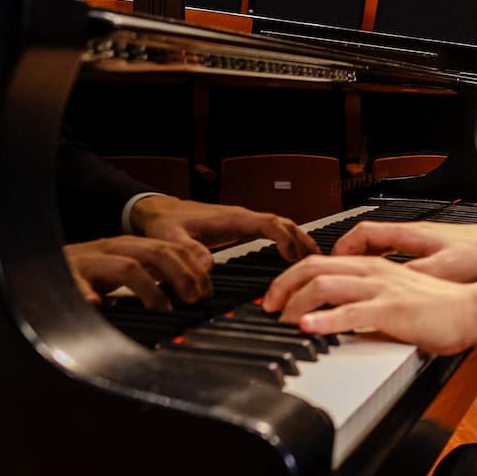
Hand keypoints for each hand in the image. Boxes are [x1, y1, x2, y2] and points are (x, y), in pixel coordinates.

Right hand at [64, 235, 213, 307]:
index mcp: (128, 247)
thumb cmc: (83, 275)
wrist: (36, 266)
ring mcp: (88, 261)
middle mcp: (111, 248)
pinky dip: (88, 293)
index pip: (169, 248)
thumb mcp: (121, 273)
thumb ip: (150, 278)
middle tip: (194, 300)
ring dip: (150, 289)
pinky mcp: (64, 275)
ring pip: (126, 266)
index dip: (192, 268)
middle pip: (155, 252)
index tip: (207, 292)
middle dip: (181, 275)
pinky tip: (96, 306)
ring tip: (163, 309)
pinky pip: (77, 283)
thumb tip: (189, 294)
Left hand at [132, 195, 318, 260]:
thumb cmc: (165, 222)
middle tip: (319, 261)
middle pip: (283, 223)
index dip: (285, 238)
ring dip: (299, 239)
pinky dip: (288, 240)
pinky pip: (272, 230)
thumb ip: (188, 251)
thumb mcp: (170, 238)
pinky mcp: (241, 228)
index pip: (268, 223)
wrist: (157, 210)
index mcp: (231, 218)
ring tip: (315, 260)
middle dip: (303, 240)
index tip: (296, 256)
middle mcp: (242, 217)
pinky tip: (294, 254)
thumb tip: (209, 265)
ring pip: (281, 225)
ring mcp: (243, 221)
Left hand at [262, 256, 476, 354]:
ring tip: (282, 319)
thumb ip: (370, 301)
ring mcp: (381, 289)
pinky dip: (323, 320)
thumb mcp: (396, 298)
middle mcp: (373, 271)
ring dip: (295, 302)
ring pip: (324, 285)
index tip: (278, 296)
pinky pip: (349, 312)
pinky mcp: (390, 310)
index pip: (320, 262)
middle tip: (269, 307)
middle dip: (283, 286)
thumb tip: (344, 317)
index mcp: (374, 266)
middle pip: (313, 267)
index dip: (292, 277)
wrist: (472, 310)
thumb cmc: (440, 308)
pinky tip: (307, 328)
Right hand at [331, 221, 476, 282]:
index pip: (363, 233)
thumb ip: (412, 276)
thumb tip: (387, 286)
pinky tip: (379, 282)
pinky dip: (378, 265)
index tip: (330, 263)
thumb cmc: (475, 253)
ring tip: (348, 279)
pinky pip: (391, 254)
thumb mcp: (442, 270)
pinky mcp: (424, 250)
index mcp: (407, 233)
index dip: (343, 247)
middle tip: (331, 274)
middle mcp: (408, 233)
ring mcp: (416, 240)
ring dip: (360, 260)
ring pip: (378, 246)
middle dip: (344, 255)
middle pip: (365, 239)